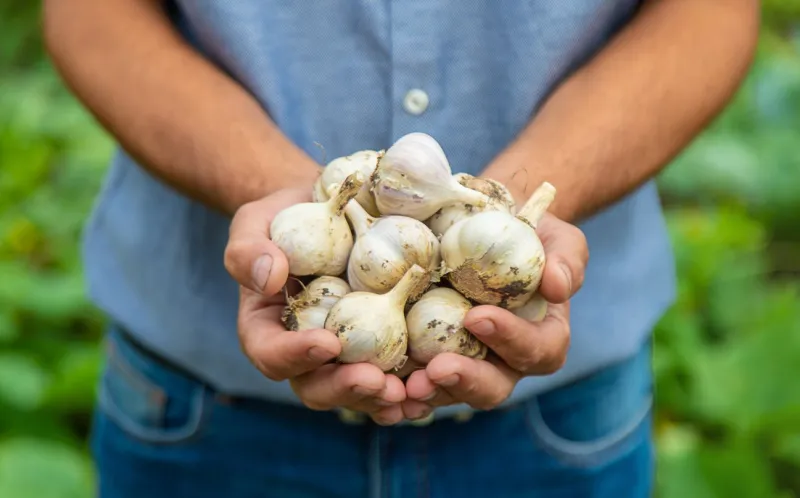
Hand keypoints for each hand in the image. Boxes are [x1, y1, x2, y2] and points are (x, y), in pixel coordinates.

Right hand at [223, 190, 406, 424]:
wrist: (328, 211)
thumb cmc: (282, 218)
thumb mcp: (254, 224)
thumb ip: (249, 251)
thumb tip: (269, 279)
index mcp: (266, 330)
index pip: (271, 354)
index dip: (296, 356)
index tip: (328, 343)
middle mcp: (304, 352)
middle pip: (317, 386)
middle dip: (346, 388)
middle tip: (375, 380)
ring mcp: (344, 353)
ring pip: (358, 389)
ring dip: (381, 397)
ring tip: (408, 392)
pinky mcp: (380, 345)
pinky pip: (392, 373)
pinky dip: (410, 386)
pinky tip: (430, 387)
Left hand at [401, 212, 588, 419]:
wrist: (485, 226)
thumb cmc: (528, 234)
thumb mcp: (557, 238)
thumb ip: (567, 261)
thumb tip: (558, 286)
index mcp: (541, 338)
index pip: (537, 350)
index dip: (512, 340)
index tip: (478, 316)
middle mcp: (504, 360)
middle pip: (493, 386)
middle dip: (466, 381)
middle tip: (437, 369)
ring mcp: (465, 361)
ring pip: (450, 391)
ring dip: (428, 392)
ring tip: (404, 386)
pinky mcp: (430, 356)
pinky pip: (416, 381)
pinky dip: (398, 388)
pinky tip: (378, 384)